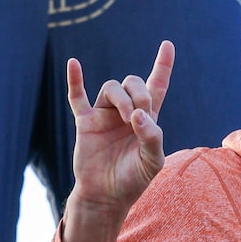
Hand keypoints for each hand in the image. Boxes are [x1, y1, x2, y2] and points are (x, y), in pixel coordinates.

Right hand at [60, 43, 173, 241]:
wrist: (106, 196)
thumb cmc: (133, 180)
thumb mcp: (152, 161)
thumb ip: (152, 136)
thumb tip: (139, 114)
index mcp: (146, 118)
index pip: (156, 85)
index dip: (162, 65)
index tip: (167, 44)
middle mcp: (125, 111)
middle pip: (132, 83)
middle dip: (139, 94)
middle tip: (139, 117)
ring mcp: (104, 115)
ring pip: (111, 88)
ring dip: (121, 98)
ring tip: (127, 118)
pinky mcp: (85, 122)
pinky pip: (77, 97)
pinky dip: (75, 80)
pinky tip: (73, 64)